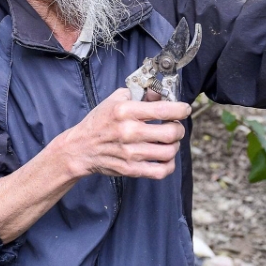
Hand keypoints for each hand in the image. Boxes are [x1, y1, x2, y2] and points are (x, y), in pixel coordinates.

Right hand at [60, 89, 190, 179]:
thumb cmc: (99, 122)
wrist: (80, 148)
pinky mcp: (131, 169)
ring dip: (175, 146)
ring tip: (169, 142)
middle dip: (179, 128)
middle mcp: (129, 132)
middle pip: (171, 133)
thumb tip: (161, 94)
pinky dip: (169, 165)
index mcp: (125, 111)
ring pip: (169, 152)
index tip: (184, 109)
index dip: (181, 109)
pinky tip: (165, 158)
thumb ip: (140, 94)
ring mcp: (130, 153)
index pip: (163, 110)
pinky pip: (160, 171)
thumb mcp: (115, 100)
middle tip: (176, 126)